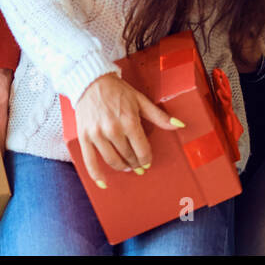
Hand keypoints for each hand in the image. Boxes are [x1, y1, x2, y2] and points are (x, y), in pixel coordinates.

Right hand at [74, 72, 179, 186]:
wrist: (91, 81)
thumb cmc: (118, 91)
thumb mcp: (141, 101)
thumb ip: (159, 116)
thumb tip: (180, 125)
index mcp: (129, 121)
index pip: (142, 150)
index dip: (146, 159)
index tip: (147, 162)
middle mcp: (113, 129)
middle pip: (128, 156)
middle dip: (135, 163)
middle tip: (138, 166)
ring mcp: (97, 134)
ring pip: (112, 160)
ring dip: (121, 167)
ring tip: (126, 167)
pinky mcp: (84, 137)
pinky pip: (90, 161)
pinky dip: (96, 174)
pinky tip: (104, 183)